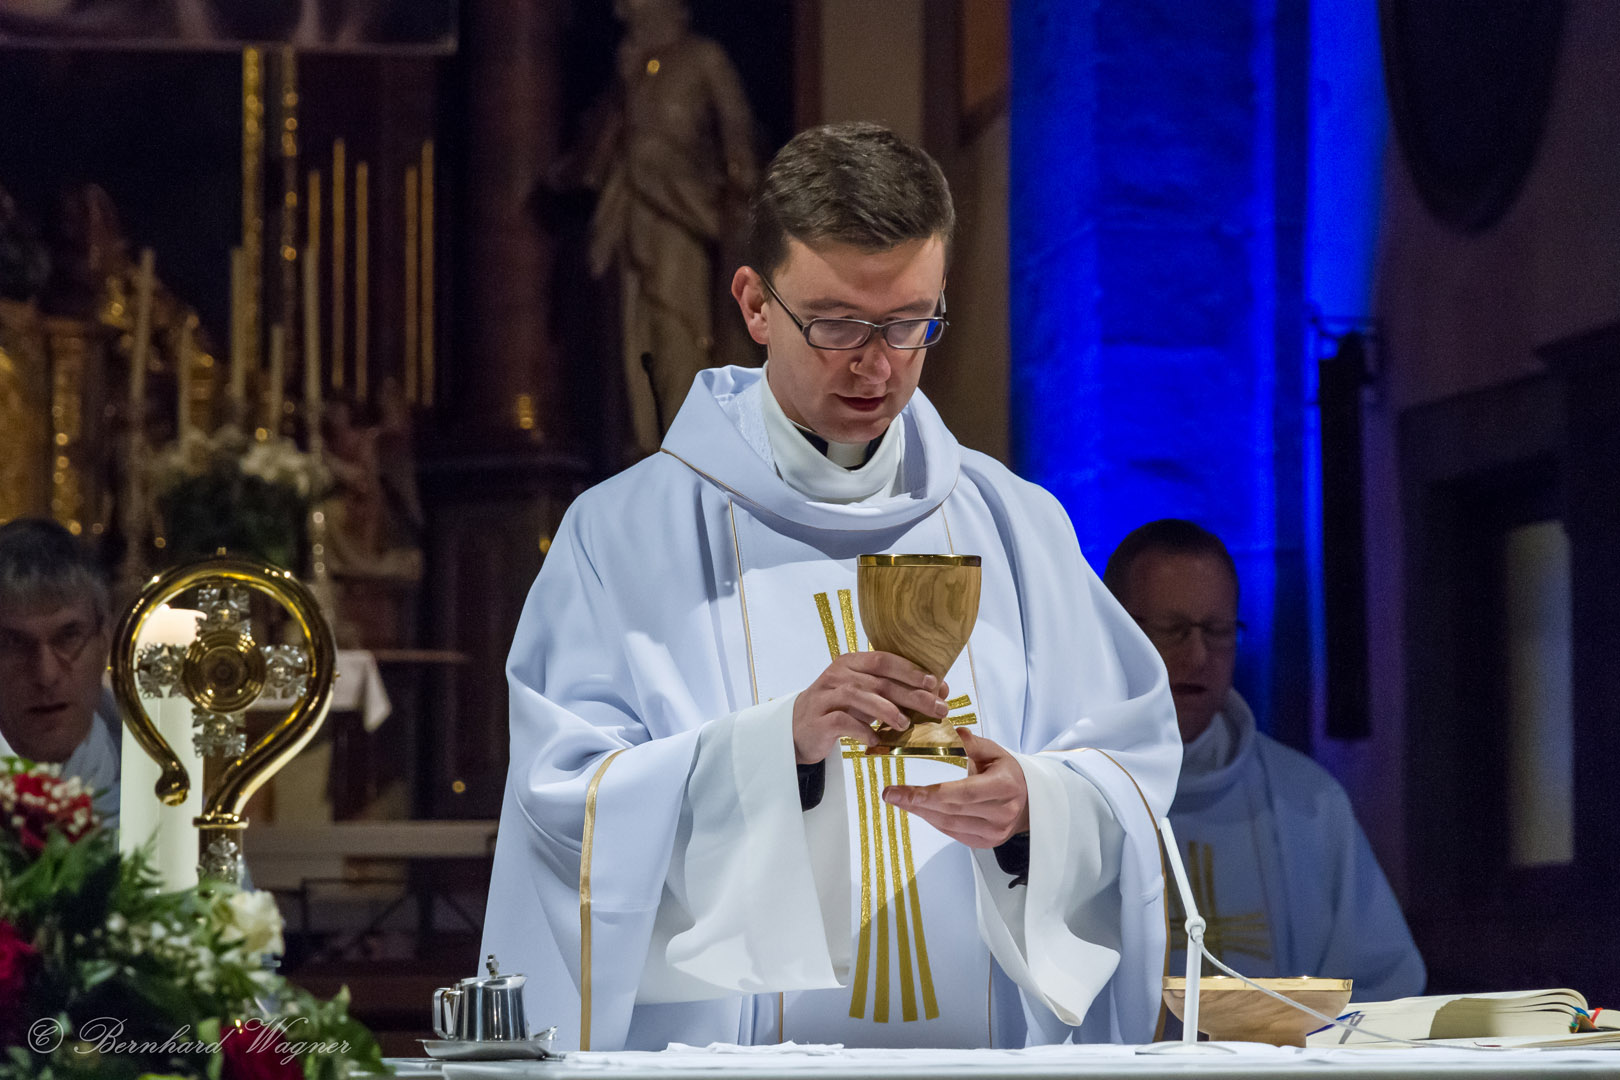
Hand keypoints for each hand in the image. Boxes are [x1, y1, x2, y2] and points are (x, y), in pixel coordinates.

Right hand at [792, 651, 949, 764]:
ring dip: (887, 711)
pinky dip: (863, 730)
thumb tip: (939, 690)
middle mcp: (837, 675)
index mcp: (850, 663)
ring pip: (859, 697)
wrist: (798, 729)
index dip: (910, 670)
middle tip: (937, 708)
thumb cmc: (839, 710)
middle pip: (878, 681)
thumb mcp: (866, 696)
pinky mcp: (818, 720)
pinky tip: (876, 739)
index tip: (935, 683)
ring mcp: (825, 696)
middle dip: (911, 695)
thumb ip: (895, 691)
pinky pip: (843, 722)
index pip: (883, 660)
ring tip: (906, 724)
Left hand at [881, 729, 1029, 847]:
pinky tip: (919, 808)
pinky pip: (952, 832)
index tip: (901, 791)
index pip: (962, 792)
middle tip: (890, 794)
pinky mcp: (986, 842)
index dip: (929, 793)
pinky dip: (933, 820)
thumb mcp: (995, 752)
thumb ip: (972, 743)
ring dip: (921, 812)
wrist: (1030, 800)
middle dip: (916, 802)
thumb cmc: (1008, 772)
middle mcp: (1001, 813)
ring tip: (900, 799)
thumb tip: (950, 733)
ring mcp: (995, 832)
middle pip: (951, 810)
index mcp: (1004, 786)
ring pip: (949, 824)